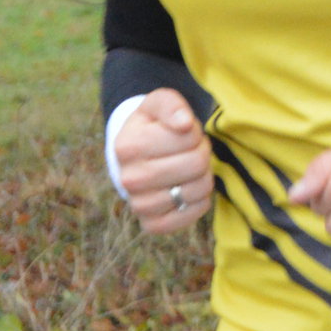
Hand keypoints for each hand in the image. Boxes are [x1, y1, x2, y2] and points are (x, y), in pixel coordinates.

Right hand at [114, 88, 213, 234]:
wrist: (135, 158)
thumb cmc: (152, 127)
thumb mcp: (158, 104)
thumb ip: (172, 105)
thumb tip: (184, 123)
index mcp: (127, 146)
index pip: (189, 137)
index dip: (195, 132)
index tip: (184, 133)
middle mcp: (129, 180)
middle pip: (197, 163)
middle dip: (202, 153)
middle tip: (191, 150)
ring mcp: (139, 205)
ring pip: (198, 189)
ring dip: (203, 176)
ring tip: (189, 168)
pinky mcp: (152, 225)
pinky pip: (193, 214)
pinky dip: (200, 201)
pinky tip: (187, 188)